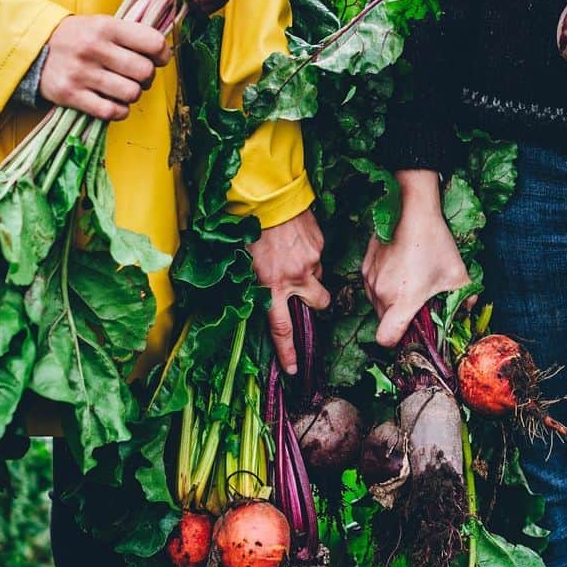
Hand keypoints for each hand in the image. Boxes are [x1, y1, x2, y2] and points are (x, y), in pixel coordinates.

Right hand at [40, 15, 171, 120]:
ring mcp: (81, 73)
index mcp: (105, 27)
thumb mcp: (101, 24)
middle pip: (145, 72)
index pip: (153, 42)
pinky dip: (119, 111)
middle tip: (138, 77)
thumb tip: (163, 54)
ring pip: (131, 94)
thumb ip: (130, 35)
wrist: (33, 49)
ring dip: (132, 95)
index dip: (163, 55)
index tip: (158, 59)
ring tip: (123, 89)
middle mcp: (94, 48)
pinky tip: (113, 103)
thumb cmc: (77, 38)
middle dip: (148, 78)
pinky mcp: (71, 95)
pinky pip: (111, 112)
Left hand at [248, 208, 329, 374]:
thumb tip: (265, 297)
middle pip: (318, 305)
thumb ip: (259, 284)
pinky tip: (296, 241)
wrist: (268, 196)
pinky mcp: (320, 244)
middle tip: (304, 294)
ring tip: (293, 257)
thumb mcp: (245, 263)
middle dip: (315, 304)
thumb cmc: (249, 229)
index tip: (292, 370)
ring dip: (310, 275)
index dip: (287, 351)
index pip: (281, 328)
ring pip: (318, 278)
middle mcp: (296, 277)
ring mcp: (312, 260)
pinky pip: (319, 257)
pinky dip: (309, 254)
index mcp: (272, 286)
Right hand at [361, 170, 471, 347]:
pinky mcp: (364, 267)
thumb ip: (465, 300)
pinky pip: (372, 288)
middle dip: (399, 321)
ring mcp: (370, 280)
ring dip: (391, 304)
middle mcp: (381, 294)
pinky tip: (400, 272)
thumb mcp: (458, 275)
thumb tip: (468, 314)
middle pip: (384, 323)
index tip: (410, 333)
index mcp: (403, 301)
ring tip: (410, 286)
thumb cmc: (435, 243)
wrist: (412, 210)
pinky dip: (383, 288)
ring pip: (377, 305)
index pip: (386, 339)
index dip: (397, 342)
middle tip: (418, 307)